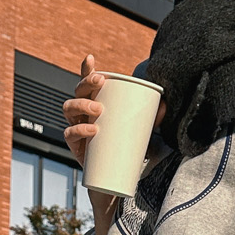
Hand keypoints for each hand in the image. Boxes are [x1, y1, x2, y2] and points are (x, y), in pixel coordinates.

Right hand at [63, 54, 167, 169]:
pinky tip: (92, 129)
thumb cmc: (122, 146)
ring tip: (98, 110)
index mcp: (95, 103)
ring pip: (69, 108)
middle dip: (86, 83)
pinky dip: (79, 130)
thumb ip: (151, 117)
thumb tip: (165, 105)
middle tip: (100, 83)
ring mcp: (76, 126)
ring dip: (81, 104)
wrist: (114, 176)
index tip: (91, 58)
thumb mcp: (137, 129)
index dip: (86, 70)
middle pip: (77, 91)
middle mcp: (82, 112)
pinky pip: (69, 133)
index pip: (87, 83)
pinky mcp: (75, 145)